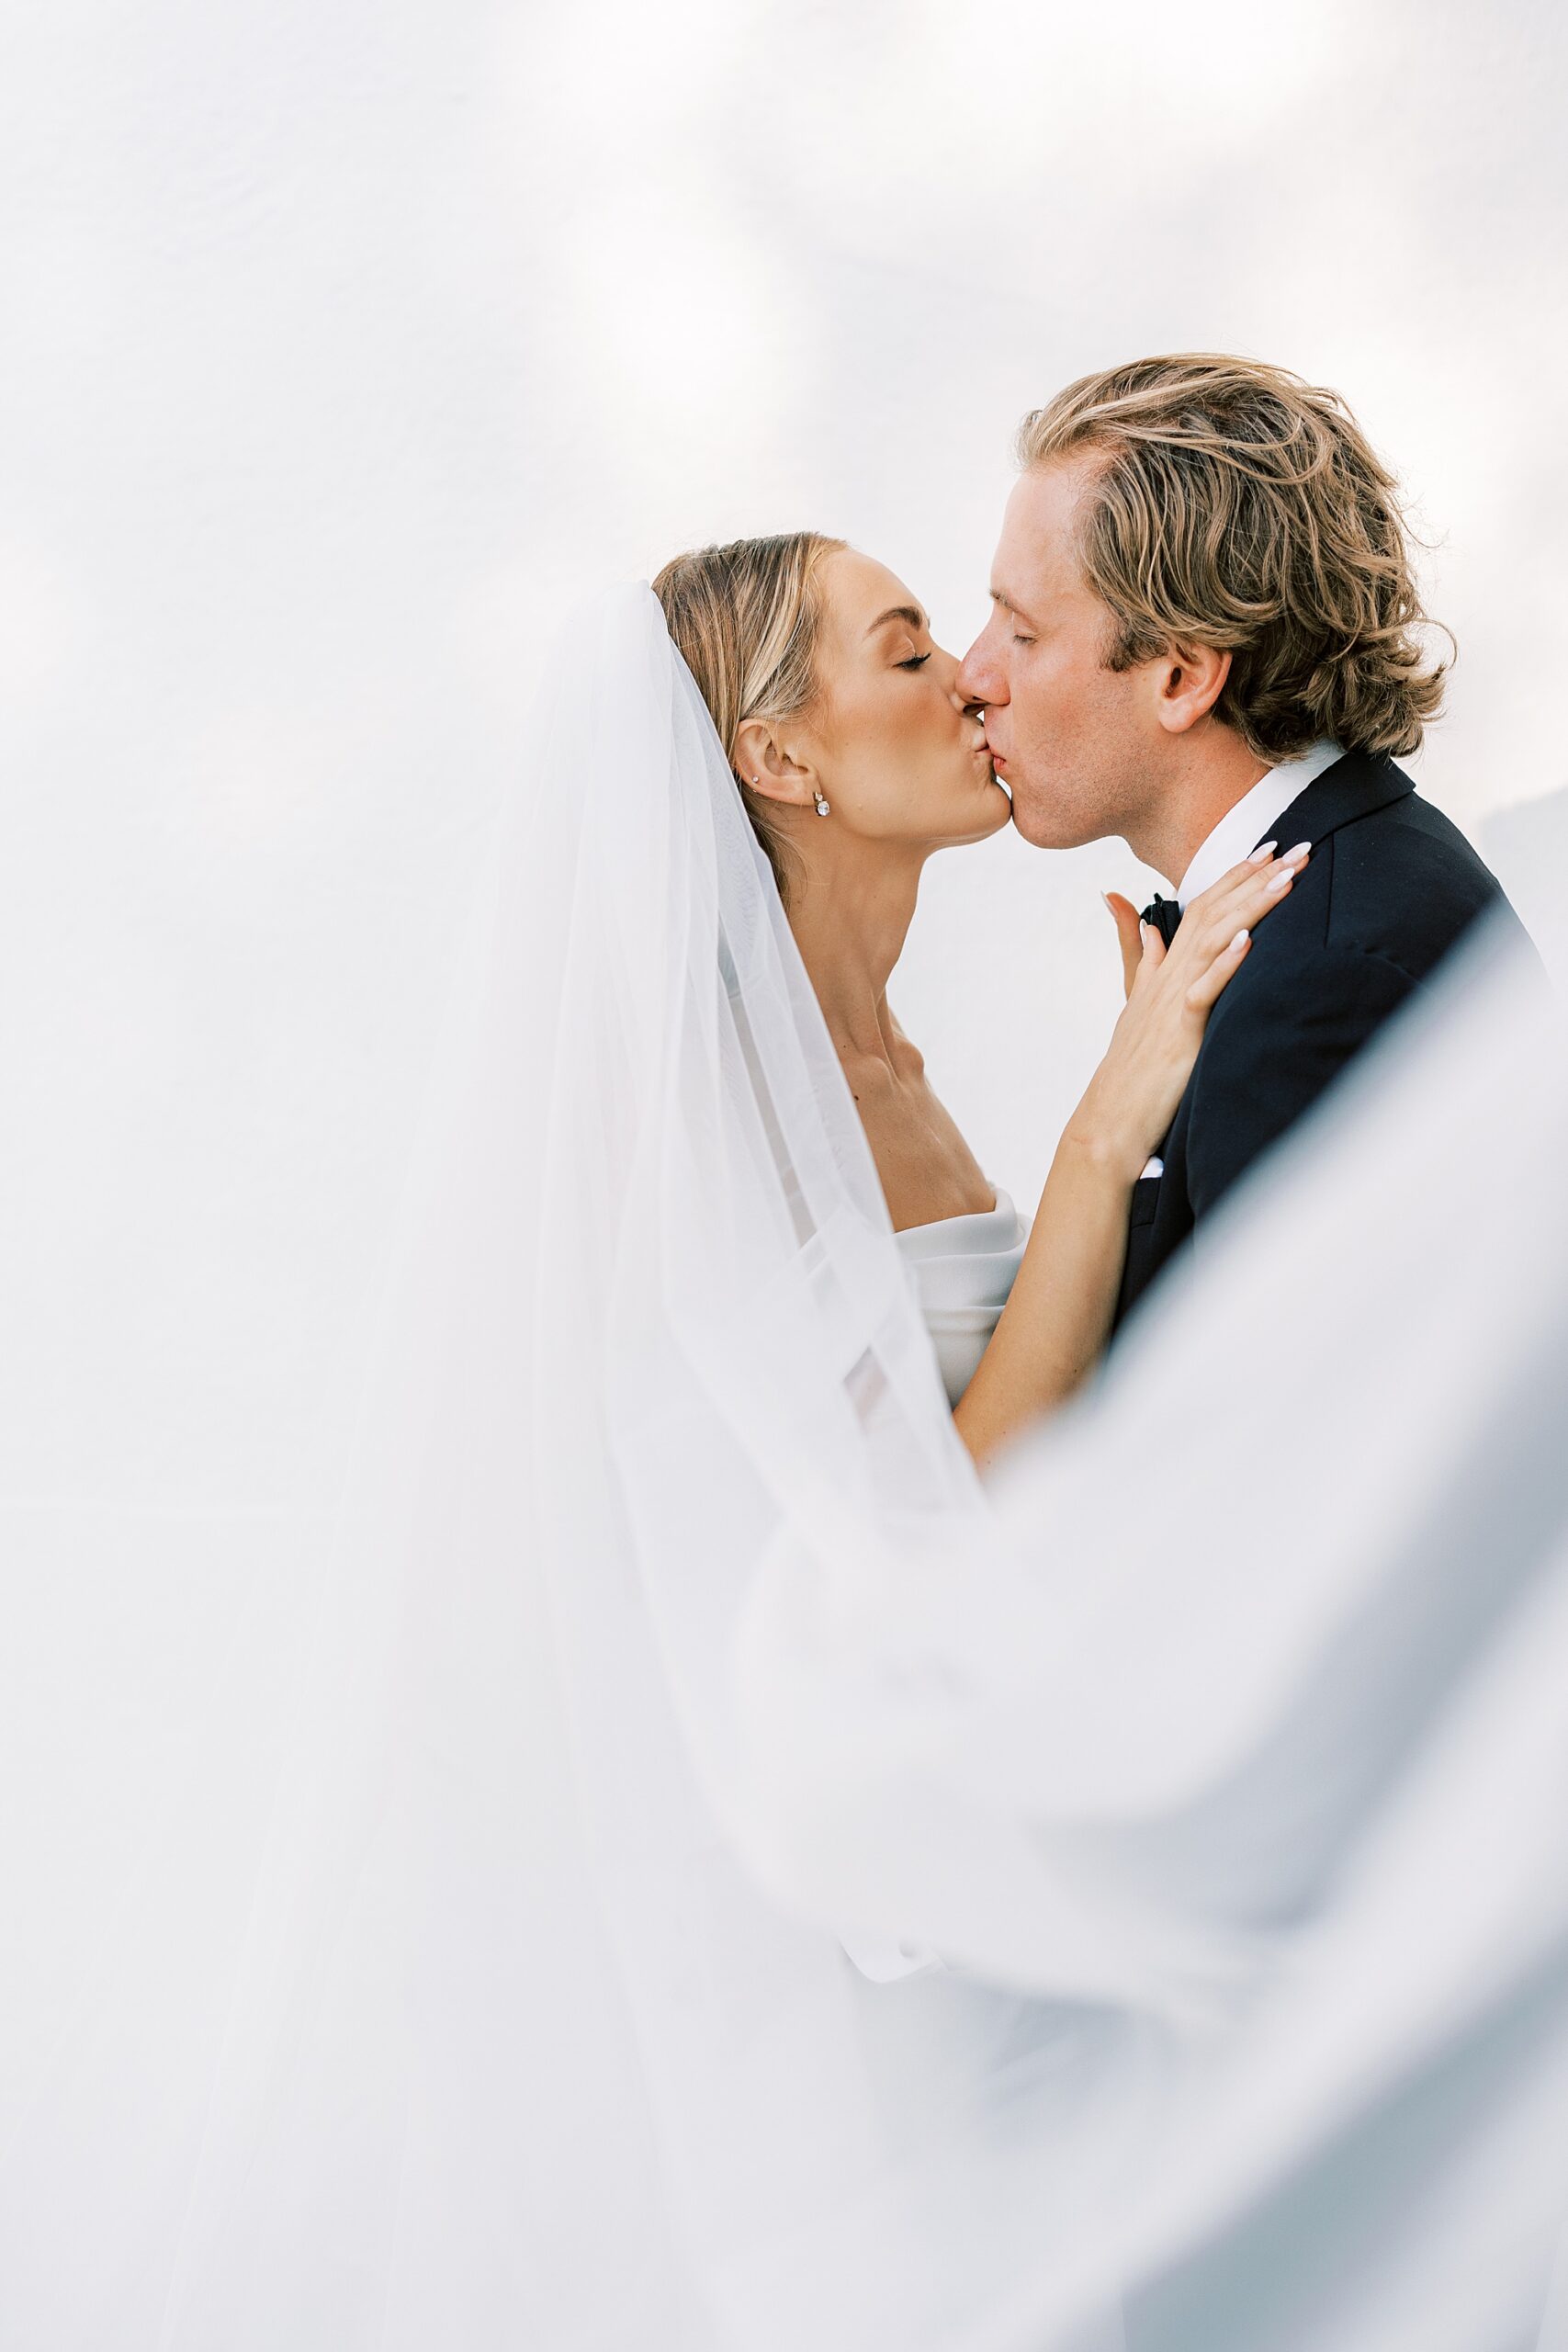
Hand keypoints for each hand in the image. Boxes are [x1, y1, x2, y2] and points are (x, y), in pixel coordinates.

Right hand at [1073, 842, 1311, 1177]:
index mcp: (1165, 966)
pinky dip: (1225, 964)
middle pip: (1215, 912)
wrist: (1110, 1116)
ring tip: (1284, 879)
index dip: (1236, 875)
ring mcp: (1173, 1000)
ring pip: (1213, 941)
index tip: (1269, 848)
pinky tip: (1248, 940)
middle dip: (1256, 878)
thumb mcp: (1133, 998)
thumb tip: (1117, 900)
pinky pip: (1204, 991)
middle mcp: (1169, 974)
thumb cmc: (1130, 1063)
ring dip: (1251, 908)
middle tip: (1297, 847)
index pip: (1203, 906)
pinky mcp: (1179, 1031)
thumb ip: (1134, 949)